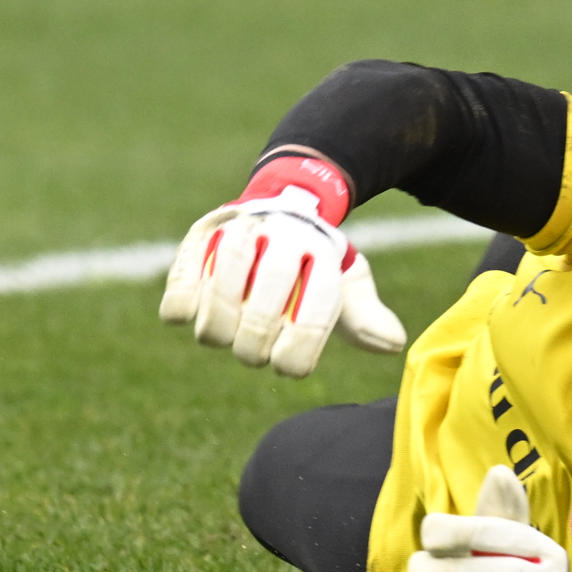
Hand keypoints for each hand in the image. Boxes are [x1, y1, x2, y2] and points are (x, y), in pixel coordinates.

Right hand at [159, 154, 404, 377]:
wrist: (281, 204)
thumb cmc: (316, 261)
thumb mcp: (345, 281)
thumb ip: (364, 314)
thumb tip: (392, 344)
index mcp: (321, 253)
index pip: (309, 320)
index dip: (294, 357)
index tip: (286, 366)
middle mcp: (280, 237)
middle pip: (258, 319)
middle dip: (253, 350)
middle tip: (253, 352)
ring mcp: (236, 233)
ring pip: (216, 305)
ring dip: (218, 332)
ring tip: (226, 333)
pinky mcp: (198, 237)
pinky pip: (180, 291)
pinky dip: (182, 311)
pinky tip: (196, 310)